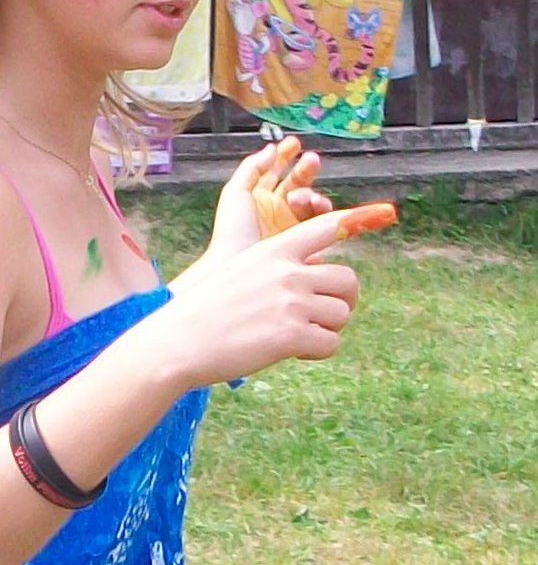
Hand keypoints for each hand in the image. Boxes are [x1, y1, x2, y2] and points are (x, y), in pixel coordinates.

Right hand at [169, 208, 359, 383]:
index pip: (327, 227)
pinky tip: (295, 351)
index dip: (357, 222)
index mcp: (275, 250)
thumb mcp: (239, 272)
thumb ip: (275, 270)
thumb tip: (309, 283)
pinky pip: (331, 343)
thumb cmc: (205, 312)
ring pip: (342, 314)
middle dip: (344, 300)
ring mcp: (291, 303)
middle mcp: (288, 272)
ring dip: (328, 328)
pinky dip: (319, 351)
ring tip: (302, 337)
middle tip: (327, 315)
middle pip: (348, 280)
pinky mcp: (292, 336)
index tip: (385, 214)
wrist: (178, 341)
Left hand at [207, 135, 331, 258]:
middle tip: (312, 161)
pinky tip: (317, 209)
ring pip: (310, 203)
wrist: (236, 265)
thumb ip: (252, 166)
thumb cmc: (230, 232)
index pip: (277, 170)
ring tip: (308, 196)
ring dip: (313, 194)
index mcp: (260, 196)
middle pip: (298, 182)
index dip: (287, 155)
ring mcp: (290, 225)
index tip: (295, 144)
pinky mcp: (302, 242)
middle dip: (306, 170)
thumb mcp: (235, 192)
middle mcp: (276, 209)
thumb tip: (271, 147)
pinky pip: (318, 224)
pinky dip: (321, 214)